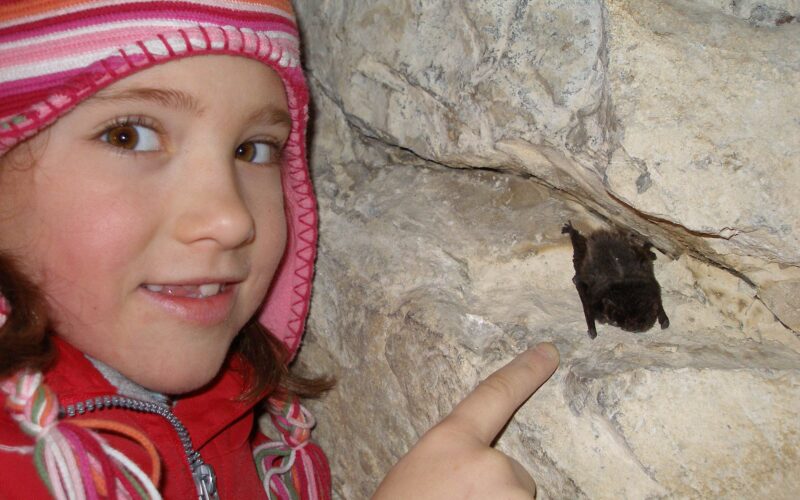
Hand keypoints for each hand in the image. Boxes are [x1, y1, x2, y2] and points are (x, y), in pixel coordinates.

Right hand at [373, 342, 559, 498]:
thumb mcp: (419, 478)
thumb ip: (455, 464)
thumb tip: (483, 472)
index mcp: (452, 441)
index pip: (494, 395)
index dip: (524, 372)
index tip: (550, 351)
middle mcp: (488, 463)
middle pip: (513, 475)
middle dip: (494, 495)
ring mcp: (509, 495)